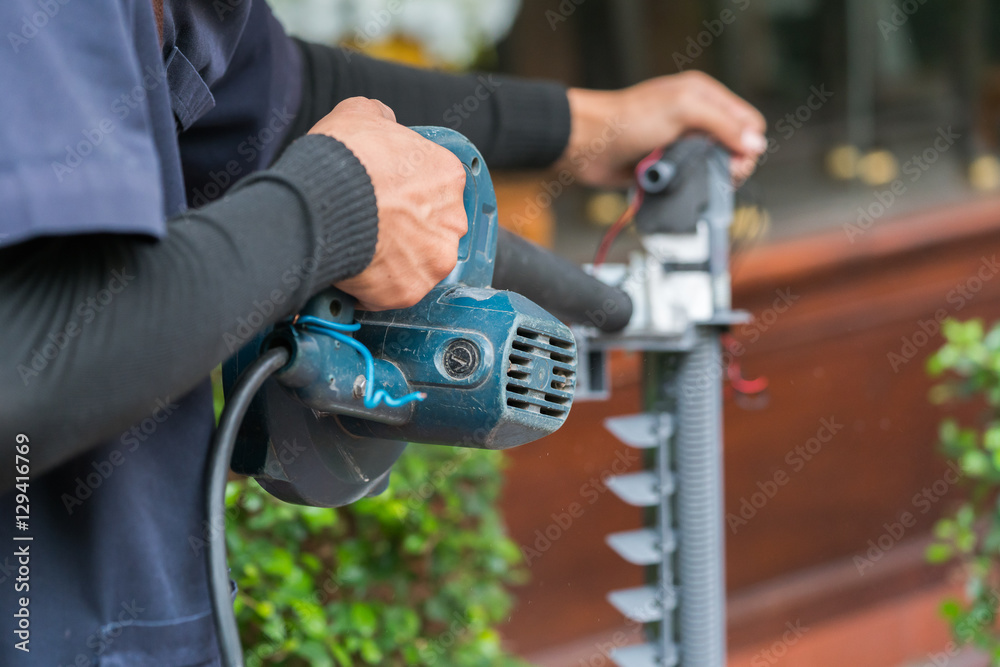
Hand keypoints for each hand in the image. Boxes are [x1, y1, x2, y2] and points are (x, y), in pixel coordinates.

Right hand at [307, 98, 467, 310]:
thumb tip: (384, 121)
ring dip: (393, 260)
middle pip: (432, 228)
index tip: (387, 196)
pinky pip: (393, 291)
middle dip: (405, 229)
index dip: (407, 191)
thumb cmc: (343, 157)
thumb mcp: (360, 114)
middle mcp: (452, 220)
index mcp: (448, 176)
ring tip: (360, 249)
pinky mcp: (410, 290)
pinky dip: (374, 286)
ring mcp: (433, 259)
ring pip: (416, 263)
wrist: (321, 200)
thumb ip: (381, 119)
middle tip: (372, 224)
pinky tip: (353, 269)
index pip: (436, 186)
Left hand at [558, 71, 766, 186]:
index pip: (747, 122)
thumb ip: (722, 124)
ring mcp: (679, 145)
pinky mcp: (664, 167)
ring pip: (711, 169)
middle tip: (718, 175)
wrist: (586, 143)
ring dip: (705, 178)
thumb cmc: (626, 119)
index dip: (747, 144)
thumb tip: (755, 143)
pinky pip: (687, 182)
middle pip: (733, 149)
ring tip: (691, 178)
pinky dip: (685, 187)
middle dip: (729, 165)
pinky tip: (676, 185)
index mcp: (704, 97)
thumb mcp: (682, 110)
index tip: (736, 162)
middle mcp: (695, 120)